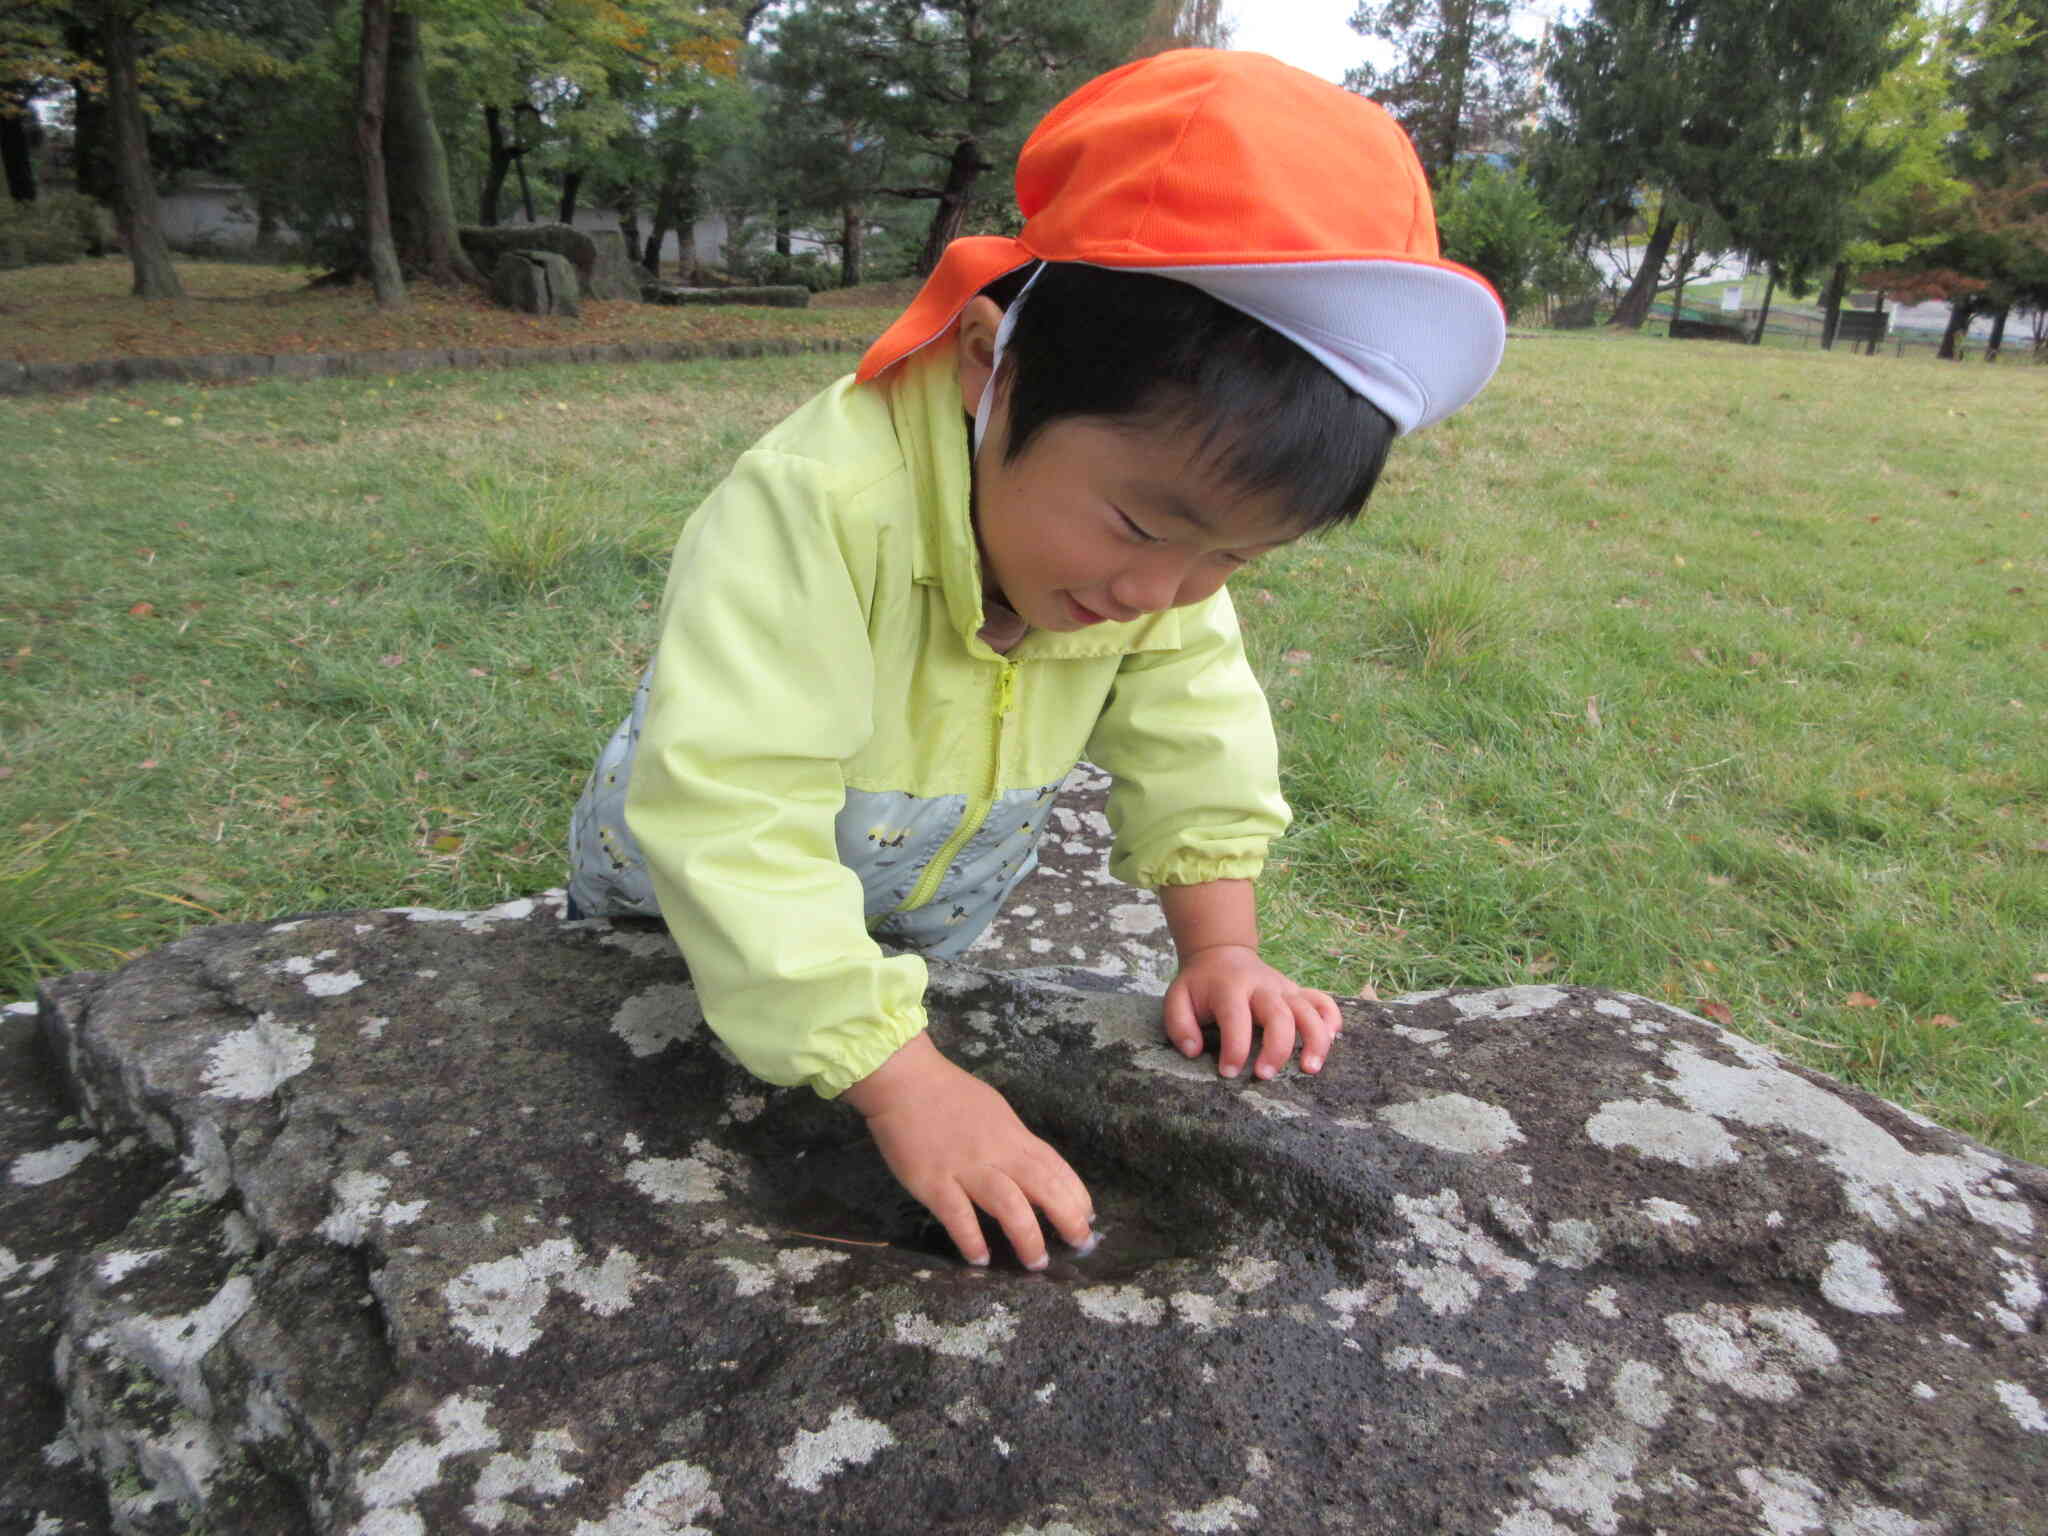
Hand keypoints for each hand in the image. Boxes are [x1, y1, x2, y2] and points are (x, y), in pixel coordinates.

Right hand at [842, 1032, 1093, 1269]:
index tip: (1087, 1217)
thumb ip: (1013, 1142)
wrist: (905, 1080)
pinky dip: (971, 1238)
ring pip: (1007, 1203)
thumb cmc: (950, 1094)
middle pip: (1042, 1186)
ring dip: (1026, 1235)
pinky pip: (957, 1214)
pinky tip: (980, 1259)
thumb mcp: (994, 1111)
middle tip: (1080, 1244)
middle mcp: (996, 1152)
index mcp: (1012, 1135)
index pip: (1054, 1166)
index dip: (1075, 1194)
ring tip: (1036, 1262)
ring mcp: (964, 1168)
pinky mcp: (932, 1181)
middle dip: (1066, 1217)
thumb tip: (1034, 1171)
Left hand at [1163, 944, 1342, 1080]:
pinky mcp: (1297, 992)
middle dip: (1276, 1048)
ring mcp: (1284, 989)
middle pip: (1279, 1015)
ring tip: (1310, 1068)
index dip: (1234, 1048)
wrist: (1221, 953)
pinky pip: (1323, 1002)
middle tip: (1264, 1076)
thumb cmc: (1199, 985)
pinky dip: (1332, 1019)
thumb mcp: (1177, 998)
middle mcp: (1262, 987)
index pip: (1236, 1018)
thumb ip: (1179, 1025)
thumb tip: (1193, 1051)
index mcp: (1230, 988)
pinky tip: (1332, 1041)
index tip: (1228, 1072)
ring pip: (1309, 1010)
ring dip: (1314, 1039)